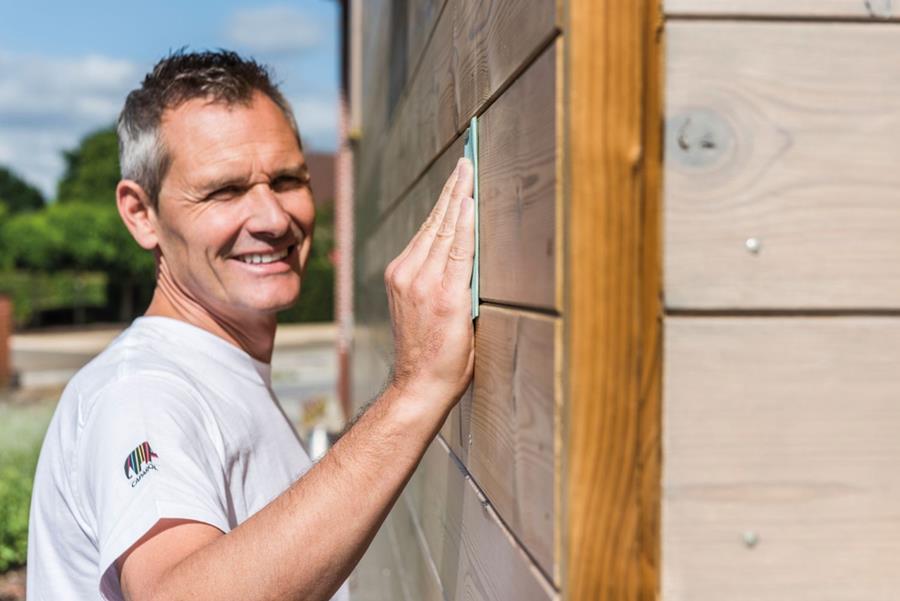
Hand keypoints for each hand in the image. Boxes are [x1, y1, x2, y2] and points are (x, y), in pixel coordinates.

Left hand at [384, 157, 475, 411]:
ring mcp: (402, 277)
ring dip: (444, 202)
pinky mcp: (394, 279)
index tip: (472, 178)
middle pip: (441, 226)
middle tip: (465, 163)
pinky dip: (432, 223)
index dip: (466, 206)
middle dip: (455, 193)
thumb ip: (468, 283)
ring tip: (457, 177)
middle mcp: (419, 280)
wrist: (417, 382)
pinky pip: (417, 242)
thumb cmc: (454, 361)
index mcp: (445, 293)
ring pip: (428, 230)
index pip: (458, 237)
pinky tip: (443, 208)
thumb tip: (470, 246)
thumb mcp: (470, 322)